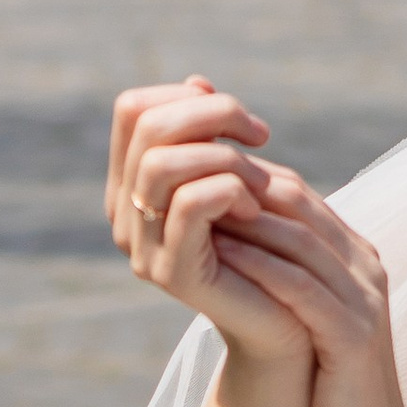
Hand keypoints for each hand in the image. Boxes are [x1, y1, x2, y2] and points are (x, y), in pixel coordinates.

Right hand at [105, 77, 303, 375]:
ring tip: (262, 179)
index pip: (133, 109)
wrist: (283, 324)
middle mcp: (124, 215)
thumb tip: (196, 82)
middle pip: (146, 126)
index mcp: (129, 186)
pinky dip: (230, 189)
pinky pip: (189, 203)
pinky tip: (256, 206)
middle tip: (260, 139)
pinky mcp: (172, 273)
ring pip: (162, 163)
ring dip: (224, 156)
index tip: (240, 123)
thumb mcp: (236, 176)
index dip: (187, 98)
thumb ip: (210, 135)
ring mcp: (141, 247)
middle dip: (213, 115)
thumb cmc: (264, 245)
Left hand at [207, 169, 406, 406]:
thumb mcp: (308, 322)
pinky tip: (218, 257)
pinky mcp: (353, 335)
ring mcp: (364, 299)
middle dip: (240, 188)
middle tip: (186, 181)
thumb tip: (229, 248)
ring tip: (193, 210)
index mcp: (355, 259)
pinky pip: (300, 287)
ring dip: (243, 220)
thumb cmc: (330, 391)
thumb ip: (283, 281)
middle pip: (298, 205)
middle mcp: (365, 268)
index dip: (245, 181)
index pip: (298, 196)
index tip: (193, 179)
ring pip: (299, 239)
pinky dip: (259, 267)